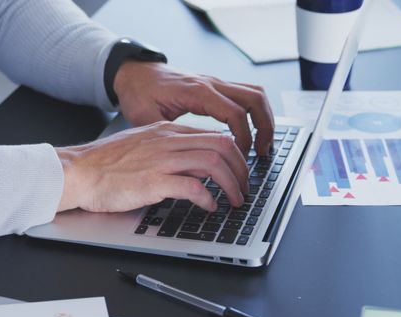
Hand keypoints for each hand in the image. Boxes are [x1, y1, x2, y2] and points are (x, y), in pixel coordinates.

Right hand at [55, 121, 248, 212]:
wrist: (78, 170)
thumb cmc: (105, 163)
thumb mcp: (142, 144)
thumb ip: (167, 148)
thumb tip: (192, 163)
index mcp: (167, 131)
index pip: (215, 135)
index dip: (235, 155)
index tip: (239, 171)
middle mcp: (168, 141)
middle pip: (223, 146)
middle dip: (242, 169)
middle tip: (244, 187)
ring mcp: (162, 160)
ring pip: (214, 164)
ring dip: (231, 184)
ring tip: (234, 200)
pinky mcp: (153, 181)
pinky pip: (193, 187)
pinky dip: (208, 198)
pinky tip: (209, 207)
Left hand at [114, 61, 274, 155]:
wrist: (135, 73)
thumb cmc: (138, 93)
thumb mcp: (145, 117)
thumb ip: (166, 136)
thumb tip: (183, 160)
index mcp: (197, 92)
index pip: (234, 113)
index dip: (243, 138)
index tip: (239, 157)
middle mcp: (211, 84)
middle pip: (254, 99)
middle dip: (265, 127)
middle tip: (262, 153)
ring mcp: (216, 83)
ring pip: (255, 94)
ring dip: (264, 119)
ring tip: (262, 145)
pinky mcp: (215, 87)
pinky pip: (246, 94)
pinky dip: (254, 113)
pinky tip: (251, 132)